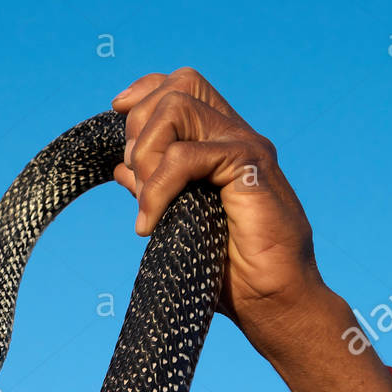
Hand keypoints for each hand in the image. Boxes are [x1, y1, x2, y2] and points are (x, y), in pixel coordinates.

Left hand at [111, 67, 345, 362]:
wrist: (274, 305)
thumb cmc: (234, 276)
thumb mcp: (180, 226)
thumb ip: (156, 191)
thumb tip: (121, 169)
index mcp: (223, 145)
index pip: (183, 86)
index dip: (145, 93)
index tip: (117, 118)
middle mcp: (237, 137)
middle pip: (176, 86)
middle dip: (139, 129)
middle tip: (138, 187)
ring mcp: (246, 148)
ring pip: (176, 107)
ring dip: (146, 154)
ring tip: (147, 206)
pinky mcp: (250, 167)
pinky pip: (184, 156)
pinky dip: (157, 187)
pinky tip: (152, 221)